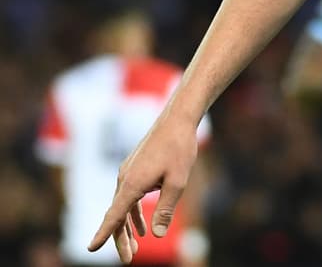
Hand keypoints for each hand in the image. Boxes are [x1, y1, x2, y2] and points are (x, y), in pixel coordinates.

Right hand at [88, 113, 198, 262]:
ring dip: (128, 228)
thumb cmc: (179, 148)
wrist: (176, 120)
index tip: (90, 249)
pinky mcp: (134, 170)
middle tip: (129, 260)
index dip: (103, 233)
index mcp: (132, 183)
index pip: (114, 215)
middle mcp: (125, 179)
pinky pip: (129, 197)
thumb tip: (157, 234)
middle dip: (121, 239)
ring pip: (122, 207)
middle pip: (117, 215)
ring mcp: (128, 174)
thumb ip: (166, 208)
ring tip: (135, 248)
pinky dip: (134, 214)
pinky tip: (143, 227)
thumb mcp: (178, 181)